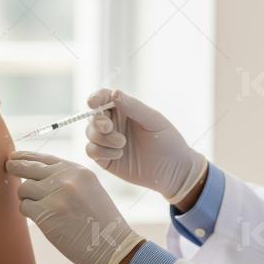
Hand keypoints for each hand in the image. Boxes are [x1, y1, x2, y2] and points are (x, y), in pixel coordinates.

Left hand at [5, 151, 143, 263]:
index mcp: (77, 170)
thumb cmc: (101, 222)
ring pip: (24, 188)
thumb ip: (67, 178)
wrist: (113, 247)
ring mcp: (55, 195)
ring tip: (40, 208)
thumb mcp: (90, 188)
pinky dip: (28, 213)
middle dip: (15, 167)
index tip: (15, 157)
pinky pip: (24, 207)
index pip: (44, 158)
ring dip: (27, 198)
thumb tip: (36, 172)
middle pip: (28, 167)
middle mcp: (65, 178)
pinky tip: (41, 219)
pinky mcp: (46, 213)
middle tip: (8, 167)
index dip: (27, 156)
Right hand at [85, 88, 207, 204]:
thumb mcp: (153, 120)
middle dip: (98, 121)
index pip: (103, 98)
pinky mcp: (104, 158)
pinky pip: (91, 151)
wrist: (173, 170)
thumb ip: (132, 107)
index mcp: (124, 109)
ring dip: (103, 138)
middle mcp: (113, 123)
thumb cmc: (167, 140)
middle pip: (93, 117)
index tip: (92, 103)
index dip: (95, 98)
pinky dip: (101, 151)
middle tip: (109, 127)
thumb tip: (114, 93)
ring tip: (122, 144)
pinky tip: (119, 155)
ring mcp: (107, 141)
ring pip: (90, 134)